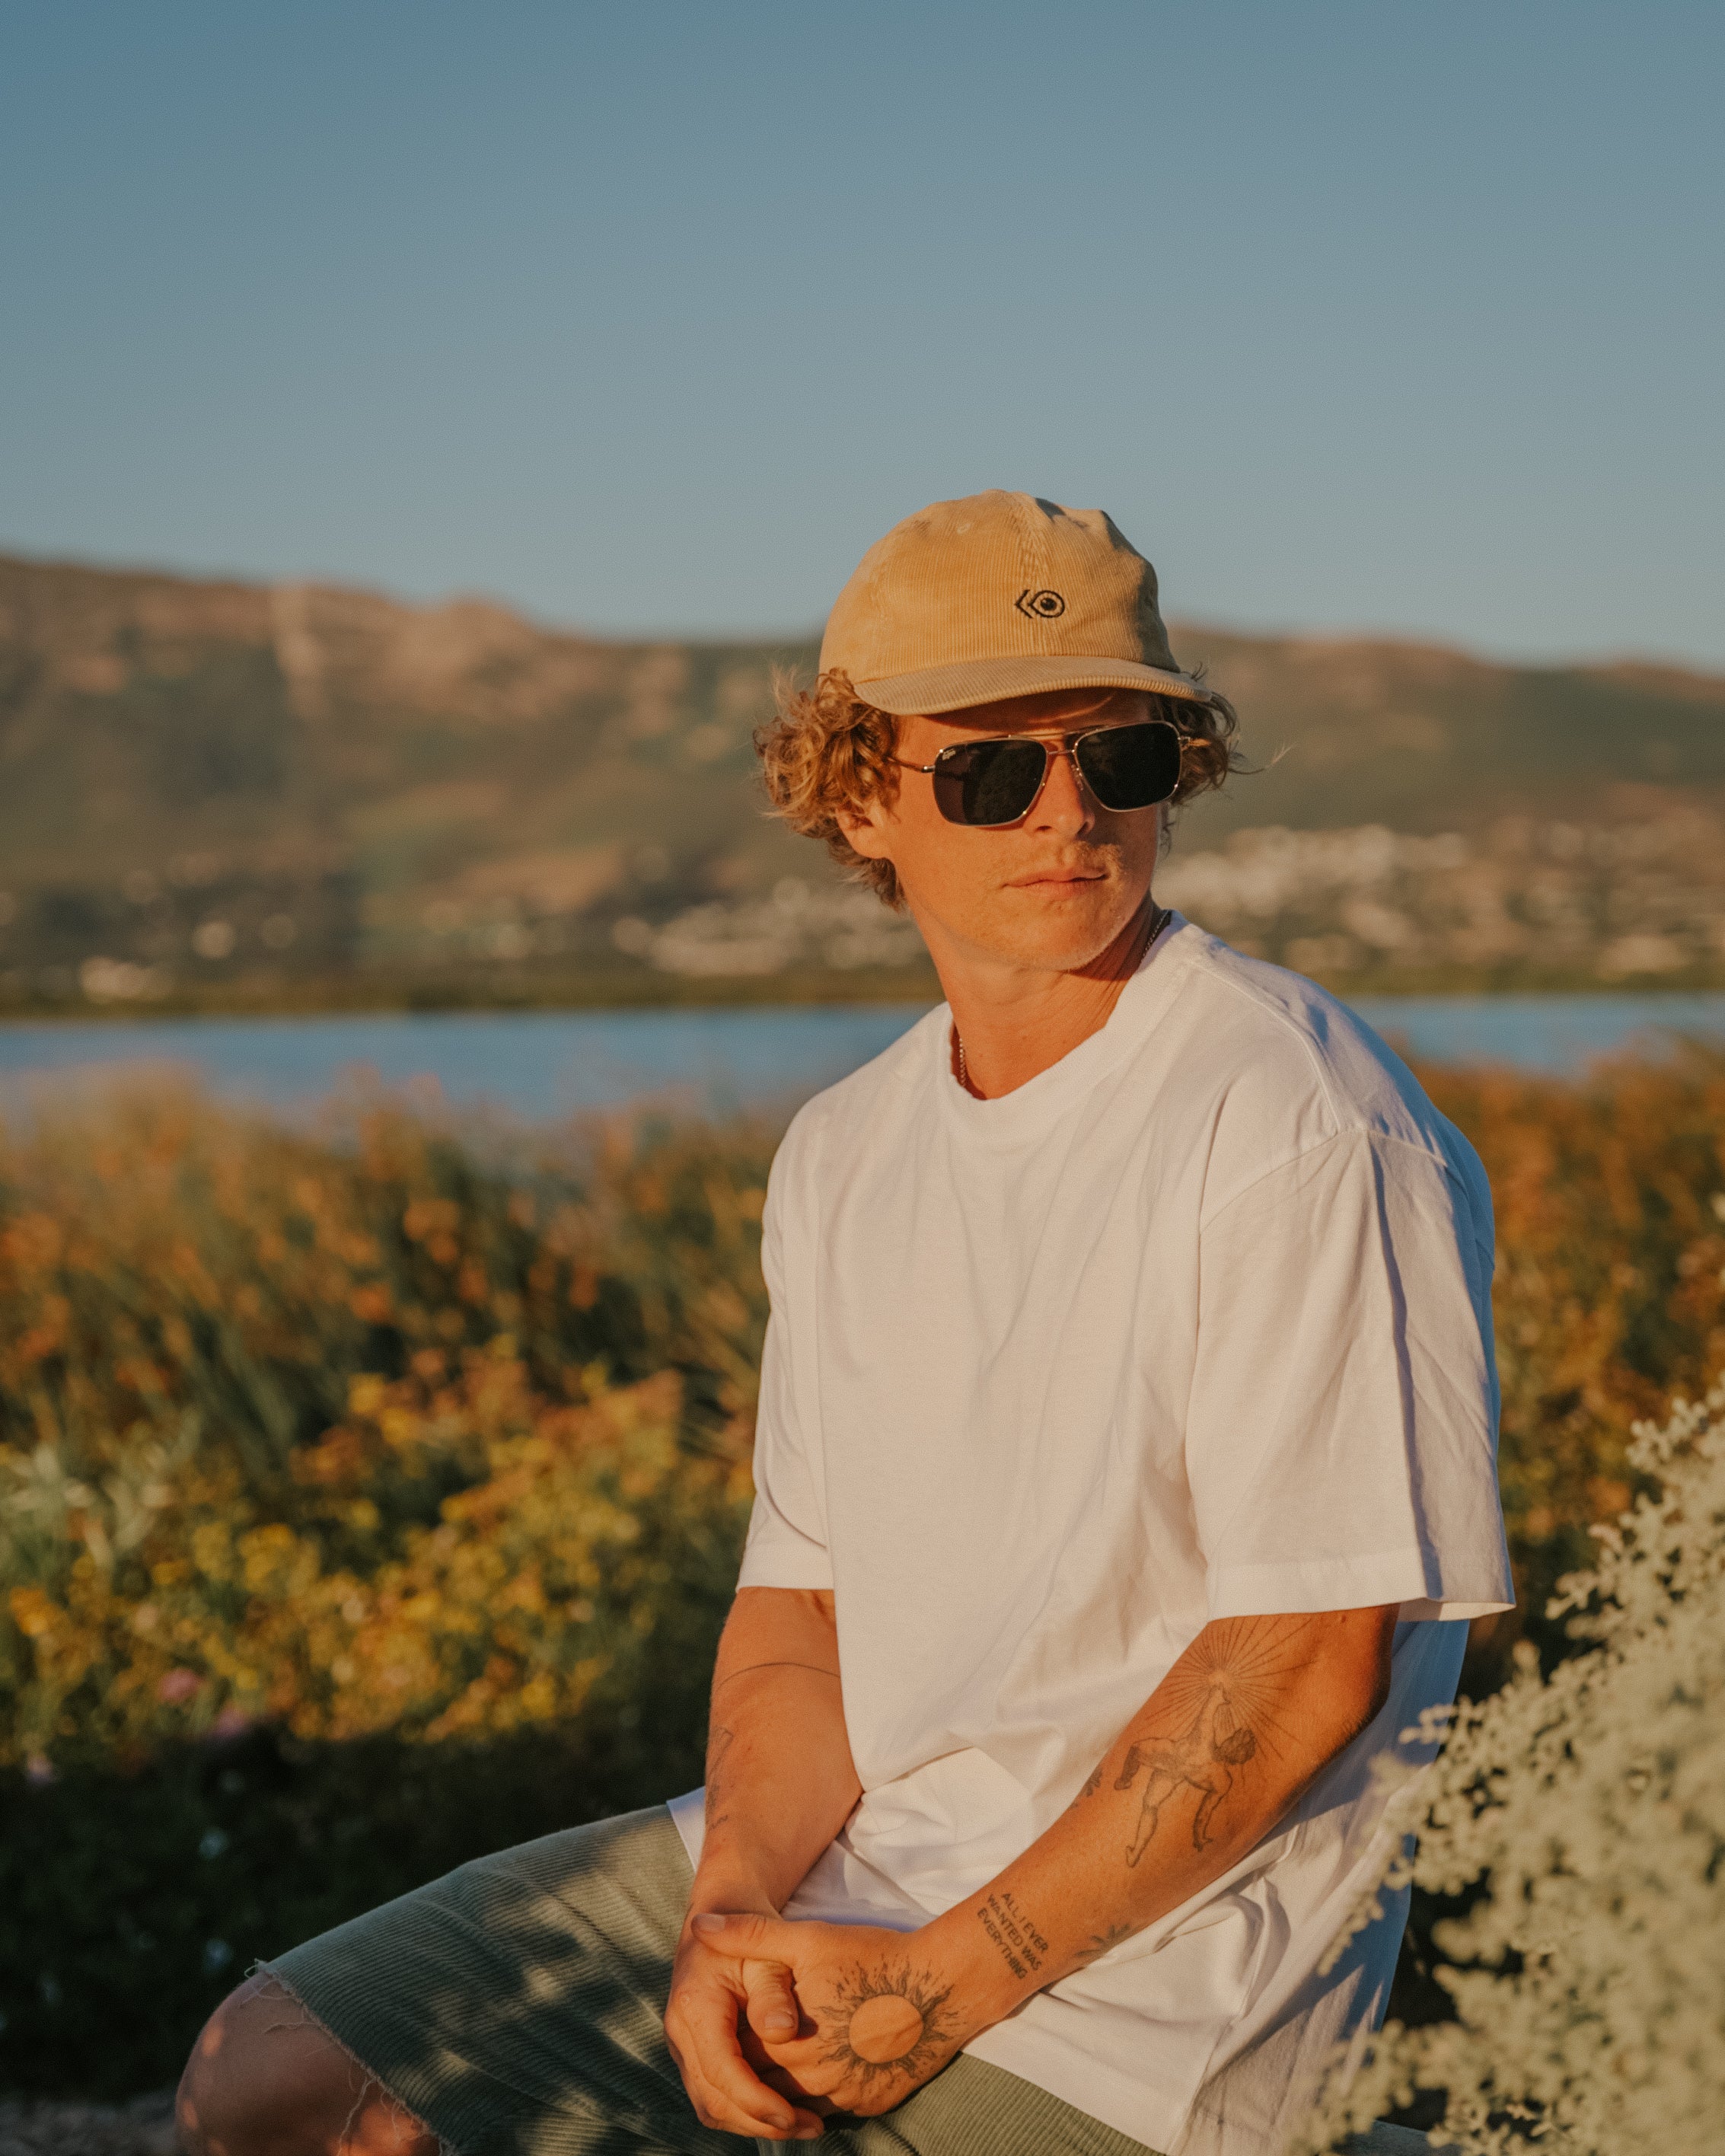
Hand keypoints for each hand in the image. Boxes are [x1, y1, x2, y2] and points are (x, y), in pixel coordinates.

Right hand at [664, 1916, 826, 2140]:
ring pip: (710, 2104)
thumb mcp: (769, 1951)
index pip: (722, 2071)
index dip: (756, 2102)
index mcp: (694, 2004)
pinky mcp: (693, 2051)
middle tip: (808, 2128)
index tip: (793, 2116)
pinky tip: (781, 2111)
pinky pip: (712, 2094)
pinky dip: (744, 2110)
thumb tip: (781, 2032)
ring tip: (802, 2126)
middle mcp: (679, 2029)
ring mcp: (682, 2043)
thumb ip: (773, 1991)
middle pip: (713, 2098)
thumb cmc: (754, 1930)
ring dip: (753, 2124)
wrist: (725, 1911)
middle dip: (759, 2123)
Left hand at [690, 1914, 974, 2118]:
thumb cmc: (874, 1958)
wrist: (943, 1986)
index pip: (744, 2056)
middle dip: (760, 2063)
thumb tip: (700, 1925)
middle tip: (761, 2033)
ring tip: (792, 2045)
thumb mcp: (809, 1940)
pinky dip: (824, 2089)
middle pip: (771, 2082)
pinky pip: (836, 2105)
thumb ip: (751, 1934)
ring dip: (789, 2081)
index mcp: (793, 2048)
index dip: (738, 2035)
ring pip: (801, 2099)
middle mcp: (817, 2083)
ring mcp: (848, 2098)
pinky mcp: (875, 2103)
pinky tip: (827, 2058)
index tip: (738, 2014)